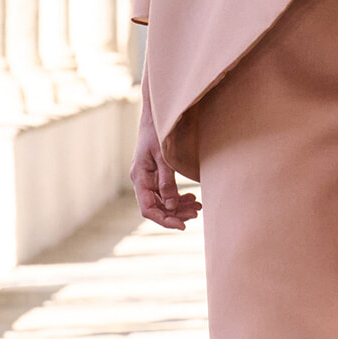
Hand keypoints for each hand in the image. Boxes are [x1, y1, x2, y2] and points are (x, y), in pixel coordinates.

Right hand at [130, 75, 200, 230]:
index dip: (165, 220)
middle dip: (176, 213)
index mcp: (139, 177)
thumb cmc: (158, 131)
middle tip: (197, 213)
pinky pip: (165, 192)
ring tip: (198, 206)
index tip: (182, 225)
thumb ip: (167, 181)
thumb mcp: (164, 155)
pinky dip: (178, 198)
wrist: (157, 113)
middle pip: (156, 208)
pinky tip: (191, 198)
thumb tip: (172, 206)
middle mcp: (141, 180)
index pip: (148, 209)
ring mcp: (148, 178)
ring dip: (179, 207)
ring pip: (162, 201)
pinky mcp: (156, 174)